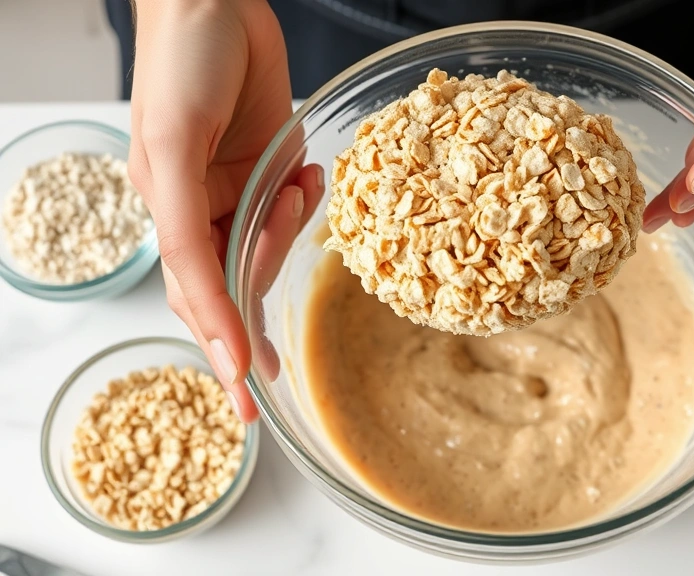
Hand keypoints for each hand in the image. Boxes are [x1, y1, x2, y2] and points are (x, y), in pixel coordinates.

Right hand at [128, 0, 322, 421]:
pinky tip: (306, 171)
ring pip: (273, 247)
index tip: (250, 403)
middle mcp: (203, 214)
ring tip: (292, 182)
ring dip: (289, 227)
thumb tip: (211, 316)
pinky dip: (308, 199)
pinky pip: (297, 209)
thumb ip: (187, 242)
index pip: (198, 302)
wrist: (218, 5)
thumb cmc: (183, 70)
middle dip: (263, 284)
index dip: (223, 351)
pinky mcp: (274, 170)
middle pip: (239, 280)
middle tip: (281, 303)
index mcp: (168, 217)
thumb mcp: (172, 154)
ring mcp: (241, 194)